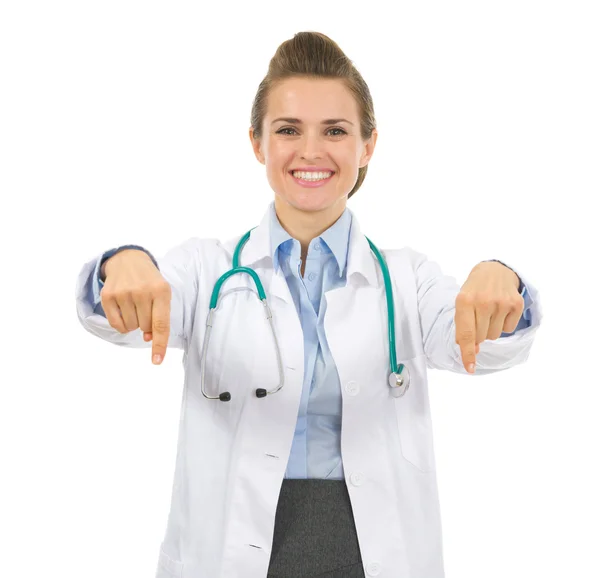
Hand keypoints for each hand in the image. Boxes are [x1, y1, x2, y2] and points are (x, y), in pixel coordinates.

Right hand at [100, 250, 170, 364]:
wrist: (128, 260)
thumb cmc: (149, 281)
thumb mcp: (161, 294)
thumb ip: (160, 317)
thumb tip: (148, 338)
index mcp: (161, 291)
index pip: (161, 324)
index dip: (159, 345)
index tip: (157, 361)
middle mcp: (142, 291)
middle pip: (145, 328)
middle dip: (147, 323)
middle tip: (145, 306)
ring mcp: (123, 293)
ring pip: (131, 327)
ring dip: (134, 322)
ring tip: (134, 305)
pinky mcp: (107, 295)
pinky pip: (116, 324)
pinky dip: (121, 324)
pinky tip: (124, 310)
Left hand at [455, 262, 523, 372]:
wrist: (494, 270)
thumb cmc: (474, 291)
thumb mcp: (462, 304)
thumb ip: (463, 328)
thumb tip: (473, 350)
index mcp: (464, 301)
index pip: (466, 334)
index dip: (467, 353)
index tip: (470, 368)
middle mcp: (483, 301)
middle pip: (481, 338)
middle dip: (478, 334)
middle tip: (478, 318)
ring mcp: (502, 302)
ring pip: (495, 335)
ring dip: (491, 329)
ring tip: (489, 313)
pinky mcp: (517, 303)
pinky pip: (509, 329)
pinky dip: (503, 324)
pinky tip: (500, 310)